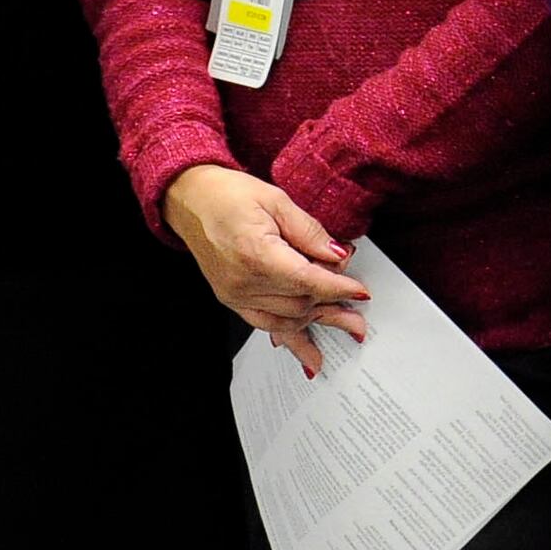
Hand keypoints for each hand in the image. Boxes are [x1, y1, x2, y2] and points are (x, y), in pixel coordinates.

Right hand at [165, 164, 371, 375]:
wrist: (190, 200)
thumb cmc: (227, 195)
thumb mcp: (276, 200)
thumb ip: (309, 231)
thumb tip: (337, 254)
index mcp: (256, 254)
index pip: (307, 281)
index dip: (338, 288)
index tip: (360, 291)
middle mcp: (242, 282)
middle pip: (300, 303)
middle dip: (333, 303)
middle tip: (358, 305)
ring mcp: (234, 295)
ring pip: (286, 320)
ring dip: (318, 322)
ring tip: (347, 327)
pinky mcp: (231, 299)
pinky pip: (265, 325)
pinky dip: (291, 336)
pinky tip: (309, 353)